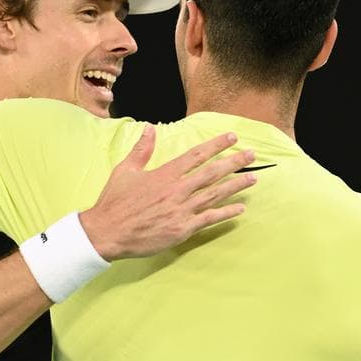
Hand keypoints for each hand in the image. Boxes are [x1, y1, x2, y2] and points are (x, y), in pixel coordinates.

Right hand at [80, 125, 256, 260]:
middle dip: (234, 162)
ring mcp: (181, 210)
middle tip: (252, 155)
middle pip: (212, 172)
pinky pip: (209, 219)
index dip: (216, 145)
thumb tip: (149, 128)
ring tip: (253, 178)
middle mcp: (177, 190)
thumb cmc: (115, 202)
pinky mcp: (182, 229)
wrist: (108, 232)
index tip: (232, 137)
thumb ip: (141, 149)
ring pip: (215, 194)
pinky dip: (226, 213)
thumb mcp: (125, 171)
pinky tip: (240, 208)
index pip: (196, 155)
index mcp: (164, 174)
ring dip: (236, 185)